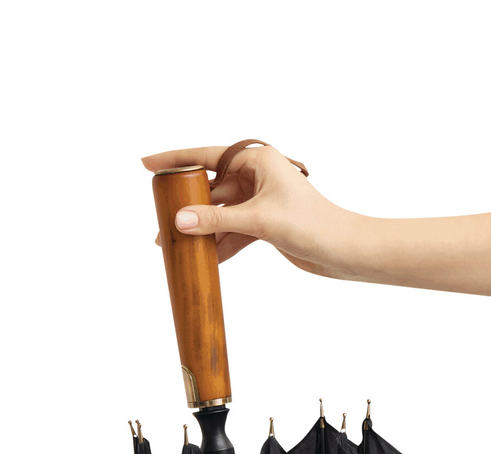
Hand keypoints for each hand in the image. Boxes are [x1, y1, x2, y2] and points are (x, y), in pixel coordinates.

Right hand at [141, 143, 360, 277]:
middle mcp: (257, 175)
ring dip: (202, 231)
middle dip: (187, 208)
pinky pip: (234, 231)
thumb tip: (180, 222)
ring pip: (221, 214)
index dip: (175, 160)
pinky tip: (203, 260)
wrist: (343, 251)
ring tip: (174, 248)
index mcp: (257, 159)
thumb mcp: (259, 221)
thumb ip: (217, 220)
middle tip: (161, 225)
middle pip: (211, 189)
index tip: (147, 164)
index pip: (206, 157)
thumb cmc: (312, 225)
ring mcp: (261, 200)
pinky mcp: (265, 224)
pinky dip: (220, 245)